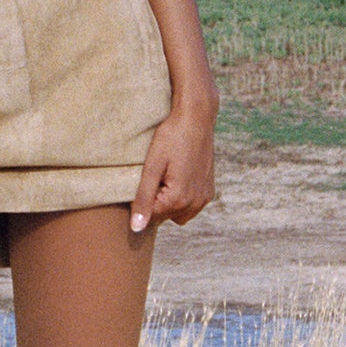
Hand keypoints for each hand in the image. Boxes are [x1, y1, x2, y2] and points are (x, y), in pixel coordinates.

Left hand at [130, 98, 215, 233]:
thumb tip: (136, 228)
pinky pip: (191, 205)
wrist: (196, 118)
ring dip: (169, 201)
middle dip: (156, 201)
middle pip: (164, 216)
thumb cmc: (171, 137)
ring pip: (178, 214)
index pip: (150, 216)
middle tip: (156, 173)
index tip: (145, 177)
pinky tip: (178, 174)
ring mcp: (204, 197)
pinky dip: (181, 197)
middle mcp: (195, 203)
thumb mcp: (152, 166)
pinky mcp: (209, 190)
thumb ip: (143, 199)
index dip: (142, 199)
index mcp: (179, 199)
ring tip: (166, 174)